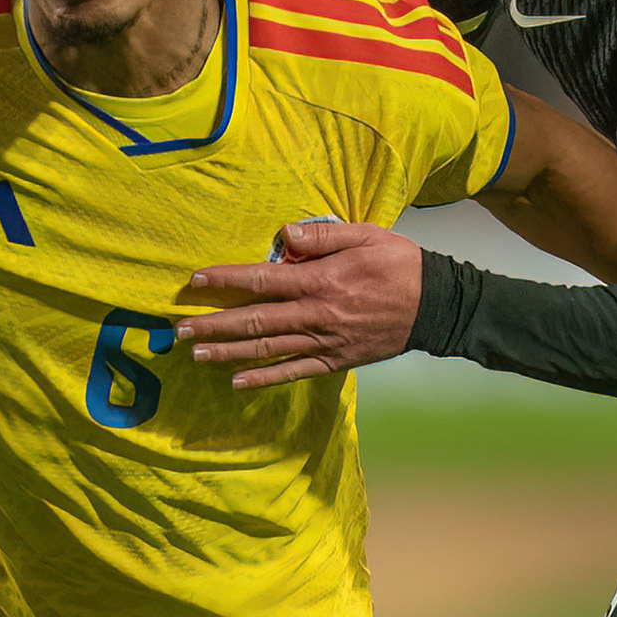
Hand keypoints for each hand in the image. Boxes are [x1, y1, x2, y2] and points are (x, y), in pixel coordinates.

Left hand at [179, 222, 422, 388]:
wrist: (437, 306)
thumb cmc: (400, 265)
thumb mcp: (365, 235)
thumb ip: (321, 236)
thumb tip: (283, 234)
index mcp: (320, 281)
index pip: (261, 280)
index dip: (225, 281)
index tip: (195, 281)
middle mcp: (316, 315)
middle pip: (254, 320)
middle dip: (213, 324)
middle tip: (179, 329)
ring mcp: (324, 342)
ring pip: (267, 349)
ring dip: (228, 352)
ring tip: (196, 354)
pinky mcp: (335, 361)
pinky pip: (293, 372)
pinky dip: (264, 378)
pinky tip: (237, 381)